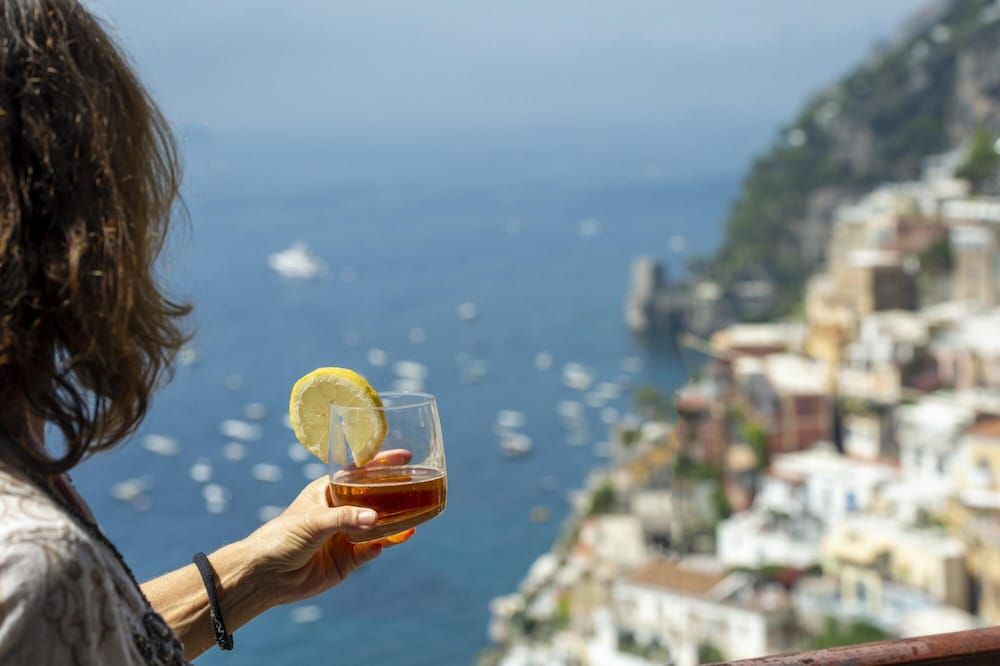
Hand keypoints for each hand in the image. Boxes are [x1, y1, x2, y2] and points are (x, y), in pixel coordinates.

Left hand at [241, 449, 414, 606]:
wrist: (266, 576)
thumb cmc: (281, 537)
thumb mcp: (312, 521)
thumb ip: (344, 518)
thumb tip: (375, 519)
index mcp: (328, 492)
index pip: (359, 472)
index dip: (382, 464)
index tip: (406, 457)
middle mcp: (340, 511)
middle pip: (374, 499)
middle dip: (395, 495)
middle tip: (419, 487)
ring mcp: (345, 536)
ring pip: (377, 526)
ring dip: (395, 523)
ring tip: (414, 518)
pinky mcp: (347, 561)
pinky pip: (371, 551)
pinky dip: (381, 546)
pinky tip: (386, 543)